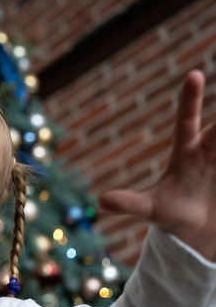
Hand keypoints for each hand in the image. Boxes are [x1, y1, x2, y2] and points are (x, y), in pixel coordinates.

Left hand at [98, 70, 215, 259]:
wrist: (196, 232)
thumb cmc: (170, 215)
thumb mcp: (150, 210)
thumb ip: (129, 204)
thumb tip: (101, 201)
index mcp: (185, 153)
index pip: (186, 122)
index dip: (189, 100)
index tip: (194, 75)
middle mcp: (207, 151)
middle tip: (210, 88)